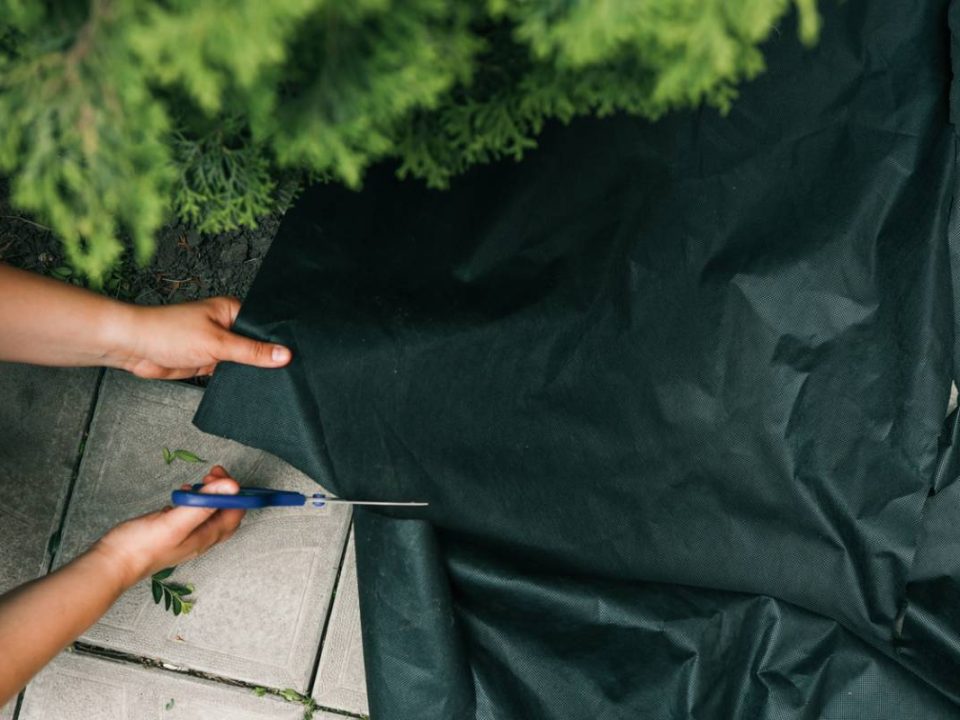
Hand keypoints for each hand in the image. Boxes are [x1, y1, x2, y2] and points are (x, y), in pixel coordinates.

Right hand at [92, 466, 245, 586]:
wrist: (111, 565)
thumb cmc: (141, 546)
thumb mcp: (174, 522)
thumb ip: (203, 505)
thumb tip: (232, 487)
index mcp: (205, 537)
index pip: (235, 513)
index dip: (233, 492)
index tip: (217, 475)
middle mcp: (199, 539)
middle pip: (225, 513)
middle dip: (224, 492)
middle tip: (211, 475)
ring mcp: (186, 537)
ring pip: (208, 514)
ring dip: (209, 496)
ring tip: (197, 483)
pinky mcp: (171, 534)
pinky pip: (192, 516)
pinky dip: (193, 502)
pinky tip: (181, 495)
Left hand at [106, 297, 290, 378]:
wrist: (133, 347)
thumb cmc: (167, 332)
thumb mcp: (217, 343)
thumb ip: (251, 351)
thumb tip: (283, 354)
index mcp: (231, 310)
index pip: (263, 326)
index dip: (278, 342)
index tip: (295, 357)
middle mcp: (225, 325)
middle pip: (254, 345)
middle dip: (263, 359)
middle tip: (284, 373)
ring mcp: (216, 344)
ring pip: (242, 361)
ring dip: (247, 370)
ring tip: (267, 382)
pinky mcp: (207, 361)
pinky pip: (228, 372)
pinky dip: (234, 379)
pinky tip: (244, 387)